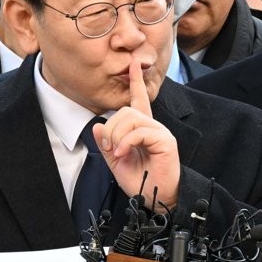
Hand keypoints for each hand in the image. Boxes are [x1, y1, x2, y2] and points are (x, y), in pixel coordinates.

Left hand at [94, 58, 180, 208]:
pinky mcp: (165, 140)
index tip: (134, 64)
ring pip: (131, 118)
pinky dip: (125, 143)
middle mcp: (152, 126)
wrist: (157, 198)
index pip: (139, 100)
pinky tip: (122, 154)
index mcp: (142, 129)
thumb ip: (106, 144)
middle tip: (108, 147)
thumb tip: (97, 126)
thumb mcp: (116, 162)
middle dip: (110, 128)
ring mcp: (160, 132)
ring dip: (117, 136)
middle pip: (126, 111)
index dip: (136, 82)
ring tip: (116, 153)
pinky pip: (140, 132)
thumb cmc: (141, 181)